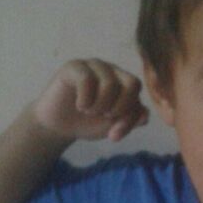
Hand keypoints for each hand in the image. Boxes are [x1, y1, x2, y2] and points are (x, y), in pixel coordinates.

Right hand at [32, 59, 148, 142]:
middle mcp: (113, 70)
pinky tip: (80, 106)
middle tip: (104, 116)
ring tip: (89, 112)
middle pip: (133, 83)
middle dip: (120, 107)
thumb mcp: (113, 126)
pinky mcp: (74, 67)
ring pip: (110, 82)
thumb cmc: (88, 122)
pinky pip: (87, 79)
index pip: (140, 94)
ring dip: (100, 105)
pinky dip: (86, 99)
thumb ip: (131, 120)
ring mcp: (94, 66)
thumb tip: (144, 117)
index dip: (130, 117)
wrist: (58, 125)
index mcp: (125, 83)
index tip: (114, 136)